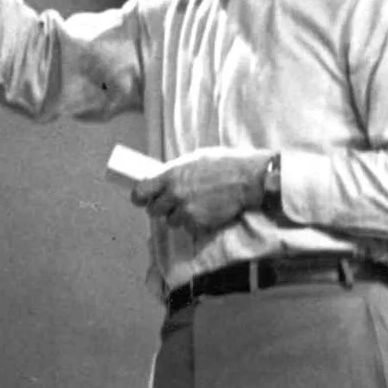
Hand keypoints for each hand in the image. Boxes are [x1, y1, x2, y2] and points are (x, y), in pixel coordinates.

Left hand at [131, 148, 269, 234]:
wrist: (248, 179)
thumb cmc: (225, 164)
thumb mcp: (195, 160)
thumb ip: (176, 172)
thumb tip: (163, 179)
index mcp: (171, 175)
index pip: (140, 192)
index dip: (139, 197)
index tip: (141, 199)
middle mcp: (174, 195)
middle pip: (153, 210)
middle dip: (161, 207)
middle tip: (172, 203)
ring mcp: (185, 211)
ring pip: (171, 221)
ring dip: (178, 216)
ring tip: (194, 205)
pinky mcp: (197, 224)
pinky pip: (188, 227)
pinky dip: (194, 222)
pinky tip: (206, 211)